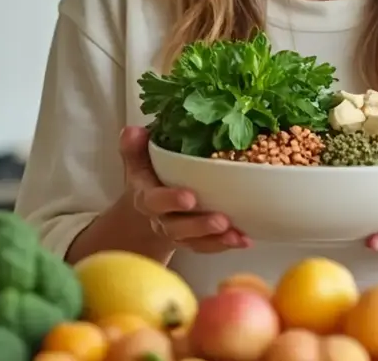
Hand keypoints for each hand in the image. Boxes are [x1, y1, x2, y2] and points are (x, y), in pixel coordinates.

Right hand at [120, 126, 251, 252]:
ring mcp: (178, 233)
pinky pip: (207, 247)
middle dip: (200, 225)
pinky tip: (244, 239)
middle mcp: (162, 220)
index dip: (171, 201)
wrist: (142, 213)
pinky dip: (225, 244)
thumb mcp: (137, 161)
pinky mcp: (193, 241)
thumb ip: (134, 147)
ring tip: (237, 235)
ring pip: (195, 241)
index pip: (155, 201)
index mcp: (147, 198)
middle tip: (221, 220)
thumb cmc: (147, 179)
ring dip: (217, 239)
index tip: (189, 198)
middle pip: (178, 227)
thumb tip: (132, 131)